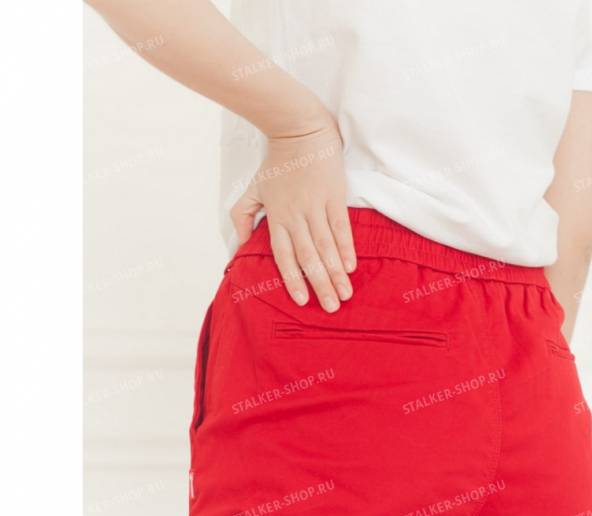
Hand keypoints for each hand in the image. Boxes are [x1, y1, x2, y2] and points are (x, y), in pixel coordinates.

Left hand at [230, 120, 355, 312]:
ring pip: (326, 247)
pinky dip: (346, 248)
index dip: (293, 280)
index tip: (302, 301)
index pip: (284, 256)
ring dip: (336, 273)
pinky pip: (341, 228)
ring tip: (345, 294)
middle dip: (320, 285)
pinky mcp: (334, 196)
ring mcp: (316, 207)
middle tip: (331, 308)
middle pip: (308, 257)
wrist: (297, 128)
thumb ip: (242, 217)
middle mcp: (296, 216)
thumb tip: (237, 245)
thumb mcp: (252, 189)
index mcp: (276, 218)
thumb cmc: (275, 162)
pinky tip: (350, 267)